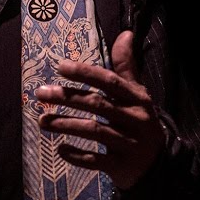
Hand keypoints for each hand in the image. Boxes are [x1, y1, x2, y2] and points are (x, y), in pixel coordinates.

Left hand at [33, 30, 166, 189]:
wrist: (158, 165)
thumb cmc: (139, 121)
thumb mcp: (137, 94)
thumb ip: (126, 67)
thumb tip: (125, 33)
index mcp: (137, 99)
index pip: (110, 82)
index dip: (86, 73)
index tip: (61, 66)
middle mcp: (135, 119)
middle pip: (97, 104)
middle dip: (67, 97)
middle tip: (41, 93)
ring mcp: (128, 143)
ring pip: (94, 131)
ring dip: (65, 124)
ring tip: (42, 121)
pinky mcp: (121, 166)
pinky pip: (96, 159)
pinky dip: (77, 155)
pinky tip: (60, 149)